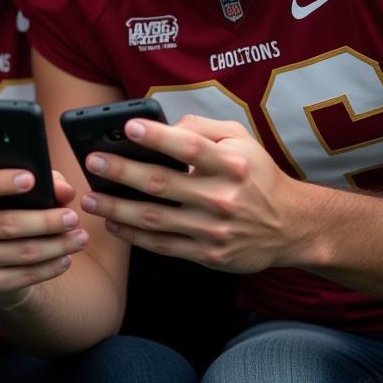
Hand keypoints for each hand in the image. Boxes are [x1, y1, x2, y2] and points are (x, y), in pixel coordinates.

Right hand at [0, 167, 87, 308]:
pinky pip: (22, 275)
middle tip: (73, 216)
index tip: (32, 178)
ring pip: (19, 251)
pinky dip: (49, 266)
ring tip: (80, 237)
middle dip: (45, 220)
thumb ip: (40, 181)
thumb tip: (64, 191)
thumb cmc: (0, 206)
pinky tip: (66, 257)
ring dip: (56, 245)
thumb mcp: (12, 188)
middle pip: (4, 223)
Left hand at [80, 113, 303, 272]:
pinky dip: (134, 236)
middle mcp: (222, 198)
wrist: (292, 226)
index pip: (191, 148)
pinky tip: (113, 223)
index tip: (129, 128)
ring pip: (155, 219)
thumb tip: (162, 127)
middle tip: (93, 163)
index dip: (159, 138)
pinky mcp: (209, 255)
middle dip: (122, 172)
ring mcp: (214, 230)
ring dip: (117, 208)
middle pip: (163, 183)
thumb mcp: (240, 139)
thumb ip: (201, 128)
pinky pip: (163, 246)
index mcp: (231, 164)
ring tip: (90, 198)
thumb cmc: (256, 175)